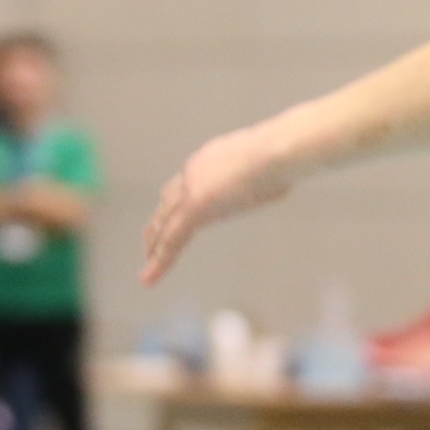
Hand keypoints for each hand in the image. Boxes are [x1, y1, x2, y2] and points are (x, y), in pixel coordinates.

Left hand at [143, 124, 290, 283]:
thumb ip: (258, 179)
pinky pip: (171, 239)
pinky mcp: (194, 208)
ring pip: (165, 223)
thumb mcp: (264, 168)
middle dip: (157, 224)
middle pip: (168, 202)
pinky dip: (160, 259)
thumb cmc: (281, 158)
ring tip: (148, 265)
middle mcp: (193, 172)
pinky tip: (151, 277)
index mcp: (209, 160)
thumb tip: (271, 183)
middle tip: (149, 242)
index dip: (174, 202)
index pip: (184, 184)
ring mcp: (191, 190)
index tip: (169, 214)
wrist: (274, 152)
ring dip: (155, 245)